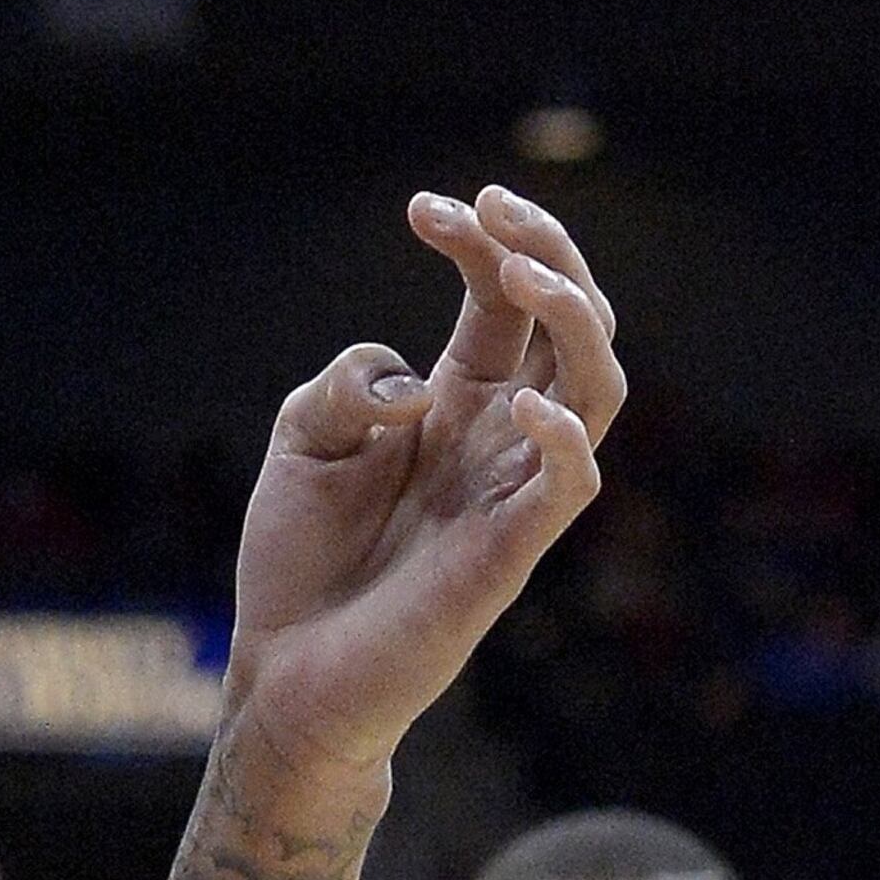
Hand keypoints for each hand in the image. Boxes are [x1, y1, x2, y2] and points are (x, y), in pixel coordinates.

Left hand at [218, 185, 623, 778]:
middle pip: (566, 325)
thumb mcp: (303, 441)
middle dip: (544, 252)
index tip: (423, 206)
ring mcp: (512, 492)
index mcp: (455, 405)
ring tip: (520, 274)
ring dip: (571, 319)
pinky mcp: (509, 553)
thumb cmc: (300, 560)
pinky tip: (522, 402)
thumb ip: (348, 385)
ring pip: (595, 387)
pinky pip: (570, 484)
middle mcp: (499, 439)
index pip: (499, 302)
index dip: (478, 242)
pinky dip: (561, 436)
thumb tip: (410, 379)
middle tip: (493, 207)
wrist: (285, 673)